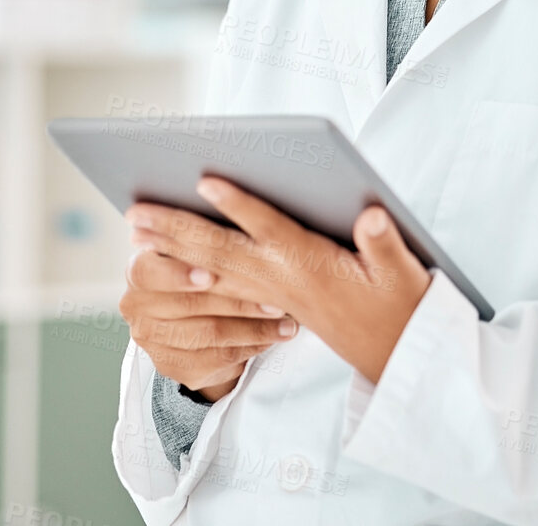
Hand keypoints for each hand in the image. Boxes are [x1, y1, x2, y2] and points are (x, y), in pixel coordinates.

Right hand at [118, 242, 300, 399]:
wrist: (189, 322)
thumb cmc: (197, 272)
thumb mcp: (191, 251)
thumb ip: (195, 237)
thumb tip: (219, 197)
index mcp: (137, 270)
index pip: (149, 272)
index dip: (178, 274)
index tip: (210, 275)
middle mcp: (136, 307)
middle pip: (189, 305)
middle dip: (237, 300)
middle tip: (276, 297)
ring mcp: (152, 340)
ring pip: (210, 334)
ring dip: (254, 326)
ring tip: (285, 317)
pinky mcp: (173, 366)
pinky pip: (219, 356)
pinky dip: (252, 344)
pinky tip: (274, 335)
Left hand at [125, 176, 432, 385]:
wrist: (394, 356)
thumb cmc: (400, 305)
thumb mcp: (402, 274)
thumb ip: (384, 243)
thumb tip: (371, 216)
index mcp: (311, 266)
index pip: (268, 228)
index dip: (238, 205)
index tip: (205, 181)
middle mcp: (282, 280)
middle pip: (222, 250)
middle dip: (177, 229)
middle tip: (135, 211)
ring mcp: (272, 293)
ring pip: (213, 268)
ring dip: (173, 249)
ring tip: (136, 231)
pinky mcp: (270, 301)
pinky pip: (222, 285)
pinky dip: (191, 271)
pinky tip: (168, 259)